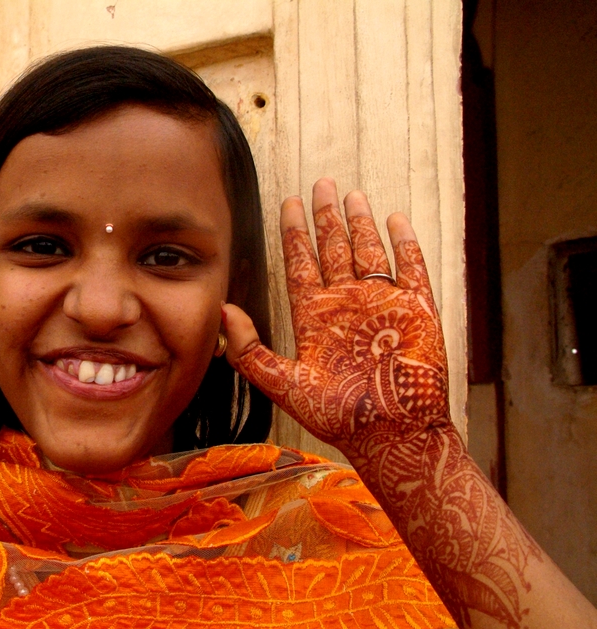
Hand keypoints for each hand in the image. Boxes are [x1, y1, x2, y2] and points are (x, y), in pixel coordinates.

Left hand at [223, 179, 448, 459]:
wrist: (390, 433)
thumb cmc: (337, 415)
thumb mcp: (283, 383)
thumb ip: (250, 350)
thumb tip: (223, 312)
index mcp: (315, 316)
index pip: (302, 264)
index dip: (295, 234)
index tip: (287, 204)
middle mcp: (346, 304)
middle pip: (333, 249)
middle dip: (325, 217)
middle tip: (319, 183)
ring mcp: (381, 303)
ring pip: (368, 251)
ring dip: (360, 223)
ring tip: (351, 194)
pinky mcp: (416, 309)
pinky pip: (410, 267)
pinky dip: (404, 243)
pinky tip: (394, 219)